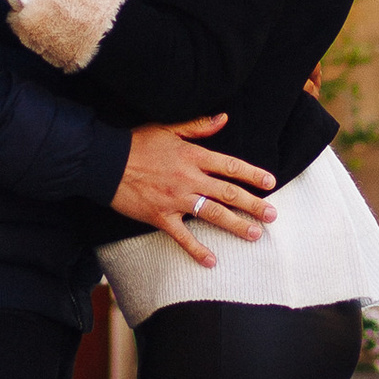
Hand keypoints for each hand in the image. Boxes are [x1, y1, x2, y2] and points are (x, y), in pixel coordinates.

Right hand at [113, 119, 276, 268]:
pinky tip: (212, 261)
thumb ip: (198, 125)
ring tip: (256, 234)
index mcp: (192, 156)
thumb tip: (223, 118)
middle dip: (253, 204)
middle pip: (228, 193)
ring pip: (213, 214)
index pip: (229, 166)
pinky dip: (197, 250)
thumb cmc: (137, 143)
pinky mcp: (160, 217)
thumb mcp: (168, 128)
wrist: (105, 162)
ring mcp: (175, 199)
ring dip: (236, 225)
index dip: (252, 174)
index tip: (270, 183)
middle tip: (273, 215)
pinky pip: (182, 236)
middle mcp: (189, 178)